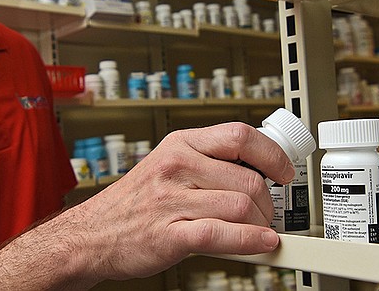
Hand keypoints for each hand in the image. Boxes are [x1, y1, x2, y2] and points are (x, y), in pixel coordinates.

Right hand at [68, 121, 295, 280]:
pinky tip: (261, 244)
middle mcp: (177, 166)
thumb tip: (259, 171)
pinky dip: (250, 241)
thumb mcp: (169, 164)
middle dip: (269, 202)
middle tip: (268, 214)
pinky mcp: (169, 234)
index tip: (285, 171)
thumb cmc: (135, 201)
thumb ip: (210, 164)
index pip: (240, 135)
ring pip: (240, 206)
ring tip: (259, 231)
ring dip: (261, 224)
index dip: (272, 154)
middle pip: (248, 177)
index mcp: (181, 143)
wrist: (93, 233)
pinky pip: (222, 235)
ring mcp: (172, 200)